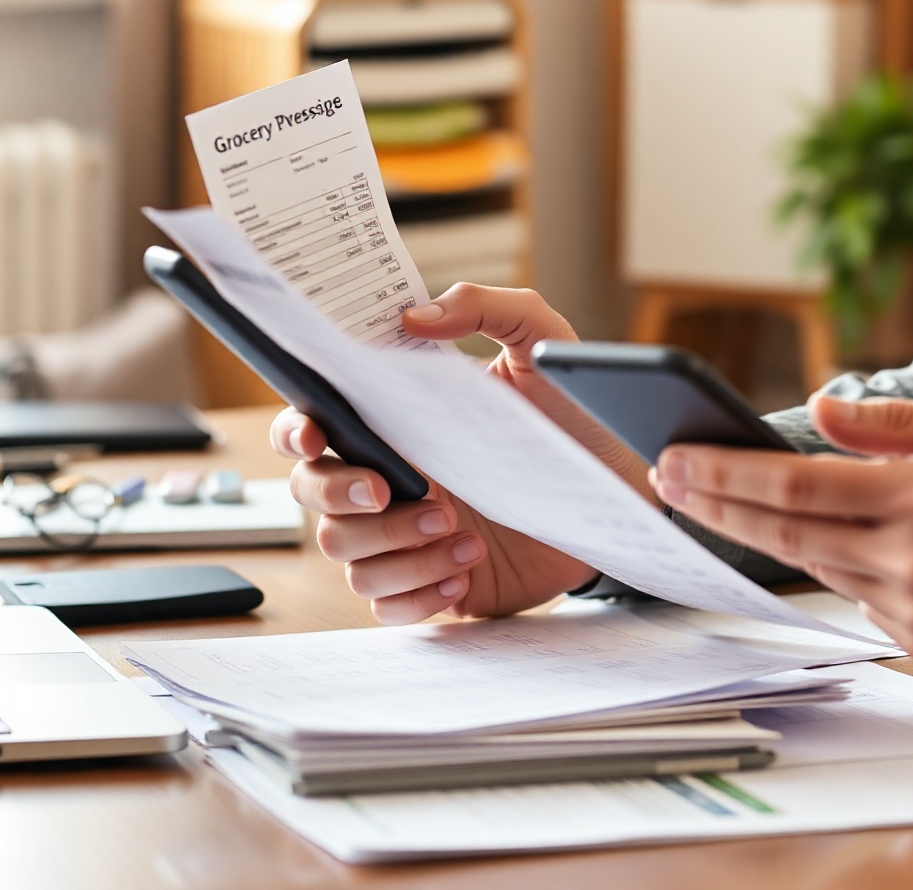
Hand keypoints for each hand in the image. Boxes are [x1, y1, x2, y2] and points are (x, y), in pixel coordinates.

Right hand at [272, 283, 653, 624]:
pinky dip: (419, 593)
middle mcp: (392, 479)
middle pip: (312, 497)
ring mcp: (409, 534)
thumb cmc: (570, 410)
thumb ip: (483, 307)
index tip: (318, 435)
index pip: (315, 426)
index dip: (295, 431)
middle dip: (341, 497)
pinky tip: (464, 567)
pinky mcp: (436, 582)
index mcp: (398, 422)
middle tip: (398, 491)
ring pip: (351, 559)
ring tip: (462, 531)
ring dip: (399, 549)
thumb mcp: (538, 341)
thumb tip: (414, 314)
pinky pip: (390, 606)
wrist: (617, 485)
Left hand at [653, 393, 912, 663]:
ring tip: (712, 497)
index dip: (729, 474)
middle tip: (666, 478)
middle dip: (717, 504)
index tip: (680, 459)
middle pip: (787, 533)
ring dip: (758, 534)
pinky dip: (826, 561)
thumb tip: (819, 408)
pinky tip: (806, 534)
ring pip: (814, 566)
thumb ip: (895, 421)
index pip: (800, 487)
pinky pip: (853, 595)